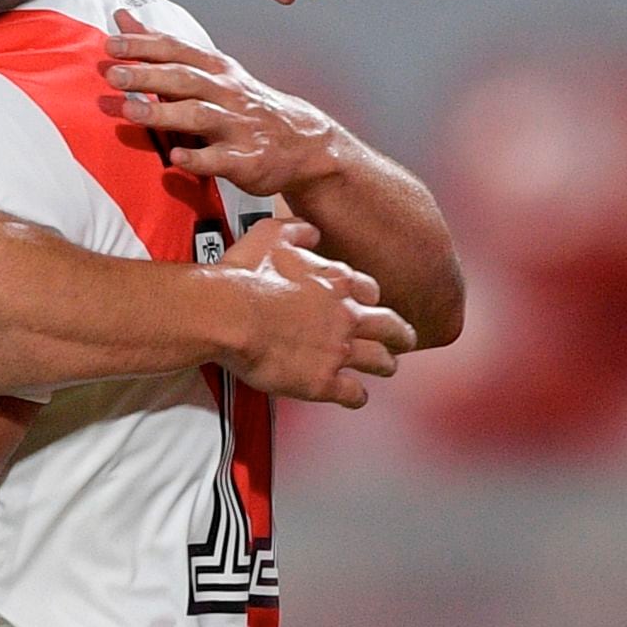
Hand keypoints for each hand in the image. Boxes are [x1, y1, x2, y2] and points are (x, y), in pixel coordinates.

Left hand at [105, 10, 345, 192]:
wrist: (305, 142)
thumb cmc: (244, 104)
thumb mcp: (208, 70)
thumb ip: (161, 48)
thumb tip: (123, 19)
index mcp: (215, 69)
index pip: (177, 50)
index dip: (144, 45)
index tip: (112, 43)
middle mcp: (225, 92)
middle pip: (184, 79)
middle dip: (147, 76)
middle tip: (113, 75)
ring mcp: (236, 125)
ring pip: (199, 115)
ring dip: (163, 113)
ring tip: (131, 111)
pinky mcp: (246, 159)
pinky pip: (220, 158)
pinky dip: (198, 158)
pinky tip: (176, 159)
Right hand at [214, 217, 415, 406]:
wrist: (226, 313)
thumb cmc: (243, 276)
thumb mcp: (269, 234)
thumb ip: (296, 230)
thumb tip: (310, 231)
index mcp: (336, 281)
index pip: (369, 290)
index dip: (369, 297)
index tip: (365, 301)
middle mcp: (345, 316)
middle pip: (391, 327)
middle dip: (399, 333)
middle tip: (400, 337)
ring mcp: (337, 350)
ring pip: (381, 361)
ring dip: (385, 363)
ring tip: (385, 365)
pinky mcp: (322, 381)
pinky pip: (354, 393)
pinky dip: (357, 395)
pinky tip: (354, 395)